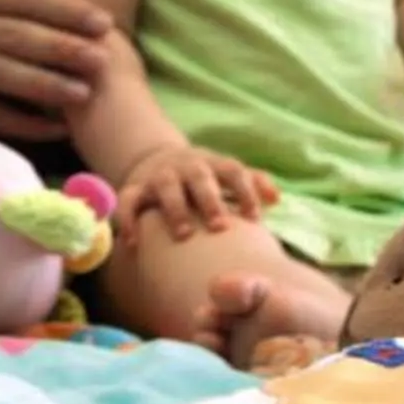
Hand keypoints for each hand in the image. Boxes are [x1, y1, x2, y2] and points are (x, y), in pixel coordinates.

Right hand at [0, 0, 110, 142]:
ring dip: (45, 87)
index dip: (68, 11)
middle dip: (61, 50)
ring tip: (85, 94)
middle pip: (15, 38)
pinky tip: (61, 126)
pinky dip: (26, 123)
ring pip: (2, 77)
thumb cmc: (5, 10)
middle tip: (103, 61)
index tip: (107, 23)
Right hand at [114, 142, 275, 243]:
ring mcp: (159, 176)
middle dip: (210, 199)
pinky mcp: (135, 188)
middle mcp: (186, 166)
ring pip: (165, 186)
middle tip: (219, 227)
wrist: (157, 160)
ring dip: (175, 208)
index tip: (254, 218)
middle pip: (199, 175)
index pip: (233, 170)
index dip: (245, 191)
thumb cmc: (203, 179)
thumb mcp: (226, 175)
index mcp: (212, 164)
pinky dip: (128, 220)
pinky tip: (133, 243)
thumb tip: (277, 199)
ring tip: (182, 235)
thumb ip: (252, 184)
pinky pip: (127, 201)